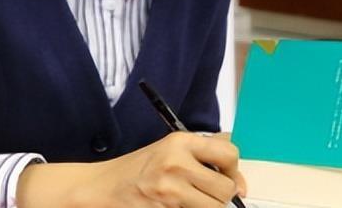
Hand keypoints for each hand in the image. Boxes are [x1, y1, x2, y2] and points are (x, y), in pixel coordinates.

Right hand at [17, 131, 246, 207]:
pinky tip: (175, 207)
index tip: (230, 180)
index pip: (229, 154)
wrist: (102, 186)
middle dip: (222, 197)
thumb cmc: (138, 169)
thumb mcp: (169, 150)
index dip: (234, 171)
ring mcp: (169, 189)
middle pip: (225, 188)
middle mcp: (177, 162)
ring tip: (191, 202)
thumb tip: (239, 181)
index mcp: (181, 142)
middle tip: (208, 196)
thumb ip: (202, 156)